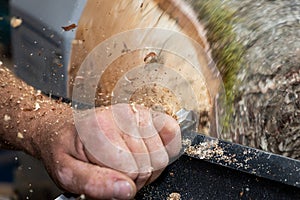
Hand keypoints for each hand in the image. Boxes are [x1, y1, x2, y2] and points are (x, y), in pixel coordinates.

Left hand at [37, 103, 180, 199]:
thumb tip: (126, 190)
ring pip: (162, 156)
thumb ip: (94, 183)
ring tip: (128, 161)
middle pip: (149, 164)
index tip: (108, 179)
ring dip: (148, 166)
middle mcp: (121, 115)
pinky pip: (172, 134)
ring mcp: (137, 112)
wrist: (69, 128)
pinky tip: (145, 151)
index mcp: (98, 128)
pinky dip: (165, 149)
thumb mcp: (67, 173)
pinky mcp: (149, 113)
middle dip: (135, 177)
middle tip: (117, 171)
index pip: (131, 171)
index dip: (121, 184)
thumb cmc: (68, 149)